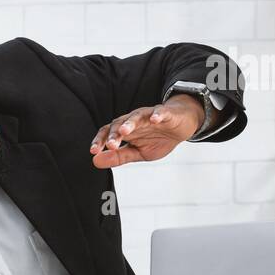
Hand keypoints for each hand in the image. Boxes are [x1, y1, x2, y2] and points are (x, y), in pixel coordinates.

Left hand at [90, 94, 204, 168]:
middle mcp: (134, 121)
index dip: (100, 141)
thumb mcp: (138, 152)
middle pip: (120, 124)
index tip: (94, 151)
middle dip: (114, 134)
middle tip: (110, 145)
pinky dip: (157, 115)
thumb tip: (95, 161)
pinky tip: (154, 120)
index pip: (108, 132)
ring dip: (130, 123)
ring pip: (137, 117)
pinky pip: (160, 112)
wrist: (181, 127)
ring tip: (124, 131)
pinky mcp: (166, 114)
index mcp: (126, 130)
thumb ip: (118, 157)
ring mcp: (149, 116)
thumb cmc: (158, 139)